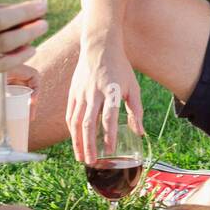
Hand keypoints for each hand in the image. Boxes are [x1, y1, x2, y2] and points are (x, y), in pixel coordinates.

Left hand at [0, 62, 40, 125]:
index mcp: (10, 67)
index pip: (33, 76)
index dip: (36, 89)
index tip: (31, 103)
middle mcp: (10, 69)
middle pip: (28, 84)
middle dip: (30, 99)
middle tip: (28, 116)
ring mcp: (4, 73)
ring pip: (20, 86)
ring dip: (22, 99)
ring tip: (21, 115)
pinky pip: (10, 87)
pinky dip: (12, 97)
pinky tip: (8, 109)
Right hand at [66, 38, 145, 164]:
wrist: (99, 46)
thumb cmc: (120, 68)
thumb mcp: (132, 86)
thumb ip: (136, 110)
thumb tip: (140, 133)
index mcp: (110, 91)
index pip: (108, 117)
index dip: (109, 135)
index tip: (110, 150)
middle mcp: (93, 93)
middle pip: (89, 123)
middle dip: (89, 145)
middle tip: (92, 162)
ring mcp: (80, 93)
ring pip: (76, 122)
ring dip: (78, 142)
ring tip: (81, 158)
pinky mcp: (72, 92)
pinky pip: (70, 115)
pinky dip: (72, 130)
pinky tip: (76, 141)